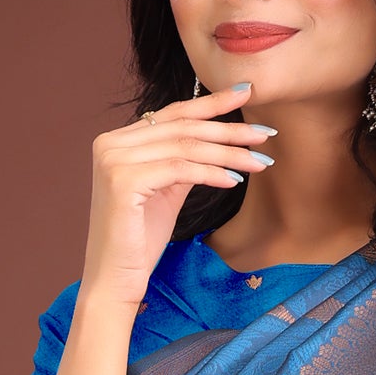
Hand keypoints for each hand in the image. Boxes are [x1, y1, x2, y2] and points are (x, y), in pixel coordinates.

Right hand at [82, 87, 275, 310]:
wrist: (114, 282)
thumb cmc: (139, 242)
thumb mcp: (165, 192)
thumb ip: (181, 162)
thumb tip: (216, 140)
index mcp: (117, 141)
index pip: (173, 114)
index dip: (212, 103)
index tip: (247, 92)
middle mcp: (110, 144)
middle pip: (182, 128)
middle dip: (229, 130)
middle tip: (265, 133)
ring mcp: (113, 160)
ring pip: (185, 147)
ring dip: (228, 153)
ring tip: (260, 161)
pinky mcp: (122, 181)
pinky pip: (180, 170)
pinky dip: (211, 173)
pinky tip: (236, 180)